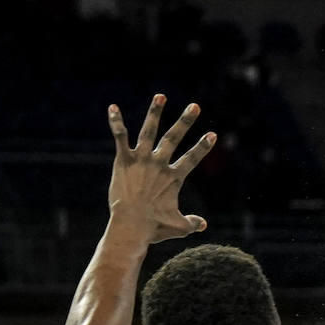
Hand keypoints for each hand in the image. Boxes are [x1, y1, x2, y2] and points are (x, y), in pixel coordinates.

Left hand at [106, 95, 214, 243]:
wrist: (131, 225)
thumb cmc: (155, 228)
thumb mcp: (180, 227)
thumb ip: (193, 223)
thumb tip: (203, 224)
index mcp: (174, 178)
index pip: (192, 158)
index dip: (203, 146)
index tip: (212, 134)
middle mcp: (159, 164)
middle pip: (174, 138)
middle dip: (185, 121)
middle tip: (194, 106)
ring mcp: (141, 160)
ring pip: (149, 131)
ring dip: (155, 112)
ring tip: (161, 96)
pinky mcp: (124, 161)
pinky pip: (120, 137)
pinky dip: (116, 122)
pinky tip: (112, 107)